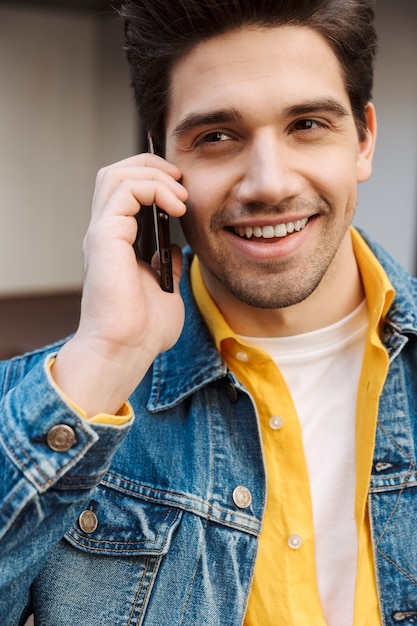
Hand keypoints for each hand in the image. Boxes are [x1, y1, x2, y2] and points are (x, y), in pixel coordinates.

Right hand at [52, 153, 187, 415]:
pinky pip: (125, 191)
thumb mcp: (165, 289)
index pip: (126, 190)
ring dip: (154, 175)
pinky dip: (154, 189)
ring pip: (117, 174)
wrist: (126, 350)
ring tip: (180, 194)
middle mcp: (107, 233)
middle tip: (182, 180)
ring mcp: (103, 233)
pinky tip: (176, 207)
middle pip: (117, 173)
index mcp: (118, 243)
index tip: (185, 192)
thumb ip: (166, 265)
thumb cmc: (143, 330)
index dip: (155, 180)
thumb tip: (172, 248)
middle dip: (153, 167)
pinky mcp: (105, 236)